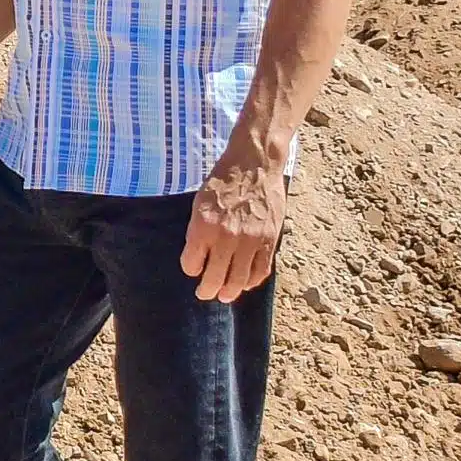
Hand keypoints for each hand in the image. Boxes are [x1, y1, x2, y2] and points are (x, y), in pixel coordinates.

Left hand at [180, 146, 289, 301]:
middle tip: (204, 294)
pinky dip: (251, 281)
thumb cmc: (223, 180)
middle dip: (207, 290)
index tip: (194, 267)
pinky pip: (260, 270)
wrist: (254, 164)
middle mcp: (226, 237)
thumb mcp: (199, 202)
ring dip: (229, 292)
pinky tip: (245, 283)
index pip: (192, 264)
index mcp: (204, 226)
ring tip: (224, 295)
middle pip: (214, 278)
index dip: (192, 268)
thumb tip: (199, 256)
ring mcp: (250, 240)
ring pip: (238, 280)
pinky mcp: (269, 240)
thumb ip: (198, 231)